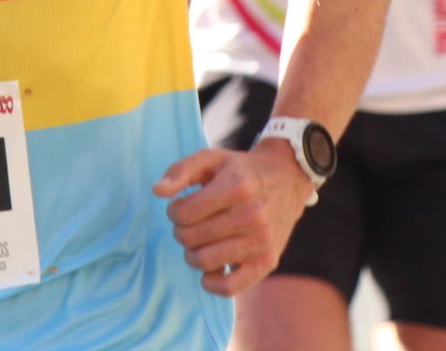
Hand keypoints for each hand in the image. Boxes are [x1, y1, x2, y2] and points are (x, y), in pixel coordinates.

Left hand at [154, 142, 314, 295]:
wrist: (287, 179)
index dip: (174, 211)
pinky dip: (211, 282)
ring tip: (199, 240)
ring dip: (192, 253)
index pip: (184, 213)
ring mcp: (261, 241)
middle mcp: (252, 215)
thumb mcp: (211, 159)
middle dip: (181, 230)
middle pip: (191, 238)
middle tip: (190, 223)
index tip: (182, 206)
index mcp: (236, 186)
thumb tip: (158, 192)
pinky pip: (230, 287)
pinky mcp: (268, 262)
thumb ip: (180, 171)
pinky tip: (209, 269)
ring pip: (204, 261)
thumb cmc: (240, 170)